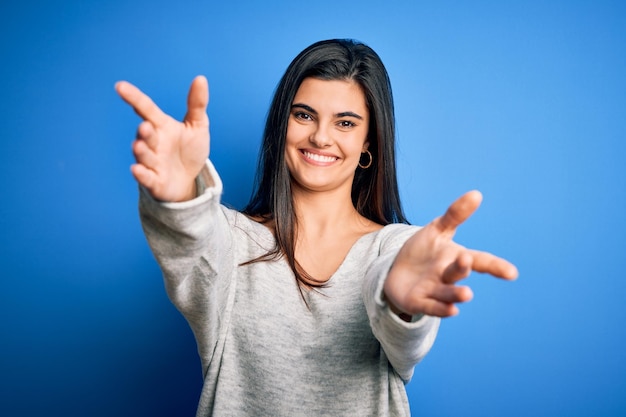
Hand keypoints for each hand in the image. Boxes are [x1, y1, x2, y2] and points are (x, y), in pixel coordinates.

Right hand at [115, 76, 209, 201]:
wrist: (189, 180)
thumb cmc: (189, 151)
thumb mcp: (197, 126)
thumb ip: (197, 104)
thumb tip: (201, 78)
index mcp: (161, 126)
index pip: (145, 109)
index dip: (133, 98)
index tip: (120, 86)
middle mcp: (153, 142)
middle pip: (145, 134)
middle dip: (144, 131)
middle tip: (146, 126)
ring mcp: (152, 162)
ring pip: (144, 155)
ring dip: (141, 151)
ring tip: (139, 145)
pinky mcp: (154, 181)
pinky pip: (146, 177)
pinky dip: (141, 174)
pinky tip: (137, 169)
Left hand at [383, 190, 517, 317]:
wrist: (397, 271)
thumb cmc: (422, 251)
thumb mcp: (436, 230)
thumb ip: (455, 215)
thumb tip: (477, 194)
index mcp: (456, 258)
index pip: (480, 261)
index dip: (496, 267)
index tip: (512, 273)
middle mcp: (448, 276)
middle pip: (458, 272)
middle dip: (462, 267)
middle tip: (466, 259)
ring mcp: (434, 291)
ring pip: (447, 293)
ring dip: (456, 294)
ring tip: (467, 295)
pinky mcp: (418, 302)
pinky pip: (430, 307)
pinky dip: (440, 309)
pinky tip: (452, 310)